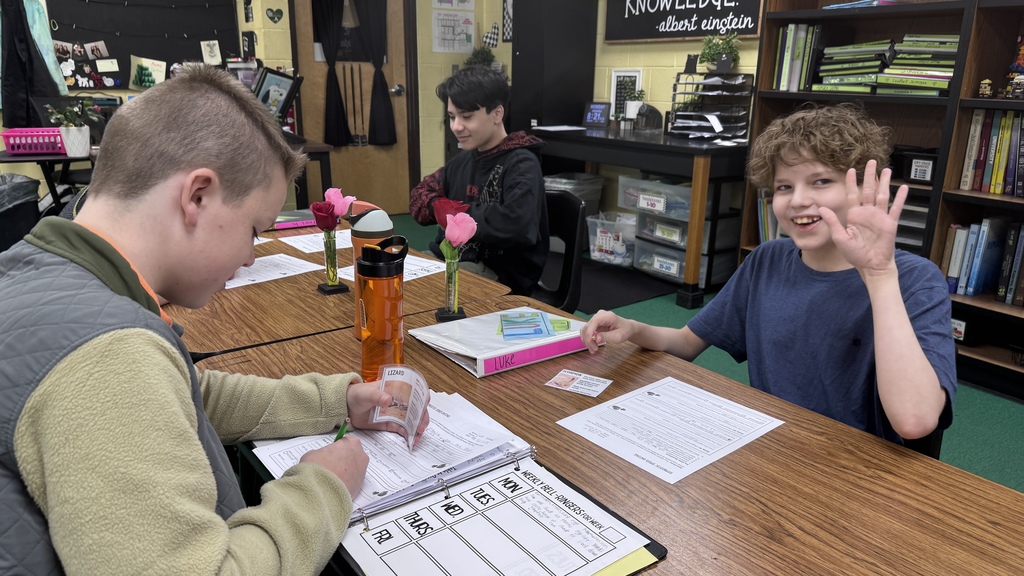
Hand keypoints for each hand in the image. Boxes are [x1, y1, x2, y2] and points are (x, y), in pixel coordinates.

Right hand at [299, 436, 368, 496]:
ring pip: (353, 469)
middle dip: (343, 459)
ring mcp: (362, 472)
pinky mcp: (360, 486)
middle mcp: (361, 456)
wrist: (322, 491)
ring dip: (345, 471)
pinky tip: (334, 486)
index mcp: (352, 443)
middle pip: (352, 455)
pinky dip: (346, 482)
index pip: (346, 441)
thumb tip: (321, 458)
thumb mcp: (312, 454)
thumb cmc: (318, 467)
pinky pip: (352, 481)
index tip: (330, 453)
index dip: (337, 448)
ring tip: (331, 477)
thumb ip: (321, 453)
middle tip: (330, 465)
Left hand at [346, 381, 430, 445]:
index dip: (422, 395)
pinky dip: (409, 435)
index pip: (415, 390)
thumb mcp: (366, 393)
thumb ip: (376, 396)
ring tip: (417, 437)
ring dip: (417, 428)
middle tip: (421, 427)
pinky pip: (403, 429)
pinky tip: (411, 441)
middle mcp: (400, 401)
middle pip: (417, 408)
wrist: (347, 407)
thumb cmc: (357, 394)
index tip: (426, 403)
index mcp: (397, 389)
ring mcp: (396, 413)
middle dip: (422, 417)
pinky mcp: (391, 424)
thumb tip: (388, 399)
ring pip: (412, 420)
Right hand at [580, 310, 634, 352]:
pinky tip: (592, 345)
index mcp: (607, 316)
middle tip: (594, 350)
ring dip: (587, 340)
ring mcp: (596, 319)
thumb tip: (596, 339)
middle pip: (588, 326)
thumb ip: (607, 337)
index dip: (589, 332)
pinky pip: (587, 331)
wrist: (627, 328)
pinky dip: (587, 339)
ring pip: (585, 329)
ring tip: (593, 349)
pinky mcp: (594, 323)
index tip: (590, 342)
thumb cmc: (625, 331)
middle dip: (588, 339)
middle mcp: (599, 315)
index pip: (594, 322)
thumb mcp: (618, 336)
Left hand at [819, 159, 906, 276]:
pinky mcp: (890, 223)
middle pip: (868, 190)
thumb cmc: (855, 254)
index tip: (850, 169)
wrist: (870, 265)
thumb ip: (832, 222)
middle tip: (871, 161)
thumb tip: (822, 209)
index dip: (851, 182)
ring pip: (882, 195)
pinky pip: (896, 209)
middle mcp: (867, 213)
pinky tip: (903, 188)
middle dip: (869, 176)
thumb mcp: (840, 237)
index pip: (852, 194)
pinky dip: (900, 198)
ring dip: (884, 182)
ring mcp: (880, 217)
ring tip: (886, 170)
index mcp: (855, 215)